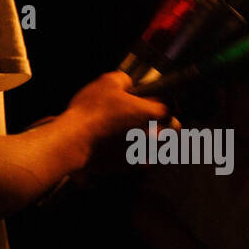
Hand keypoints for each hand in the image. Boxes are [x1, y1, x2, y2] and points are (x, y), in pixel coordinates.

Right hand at [65, 70, 179, 154]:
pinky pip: (145, 162)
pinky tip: (131, 149)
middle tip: (154, 118)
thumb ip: (125, 80)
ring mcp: (143, 153)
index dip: (163, 102)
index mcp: (151, 113)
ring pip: (162, 148)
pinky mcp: (130, 167)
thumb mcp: (107, 82)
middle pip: (173, 131)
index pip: (171, 107)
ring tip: (143, 135)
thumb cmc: (91, 112)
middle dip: (167, 124)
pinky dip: (142, 156)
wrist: (74, 141)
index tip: (154, 100)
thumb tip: (128, 83)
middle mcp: (153, 135)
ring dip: (157, 142)